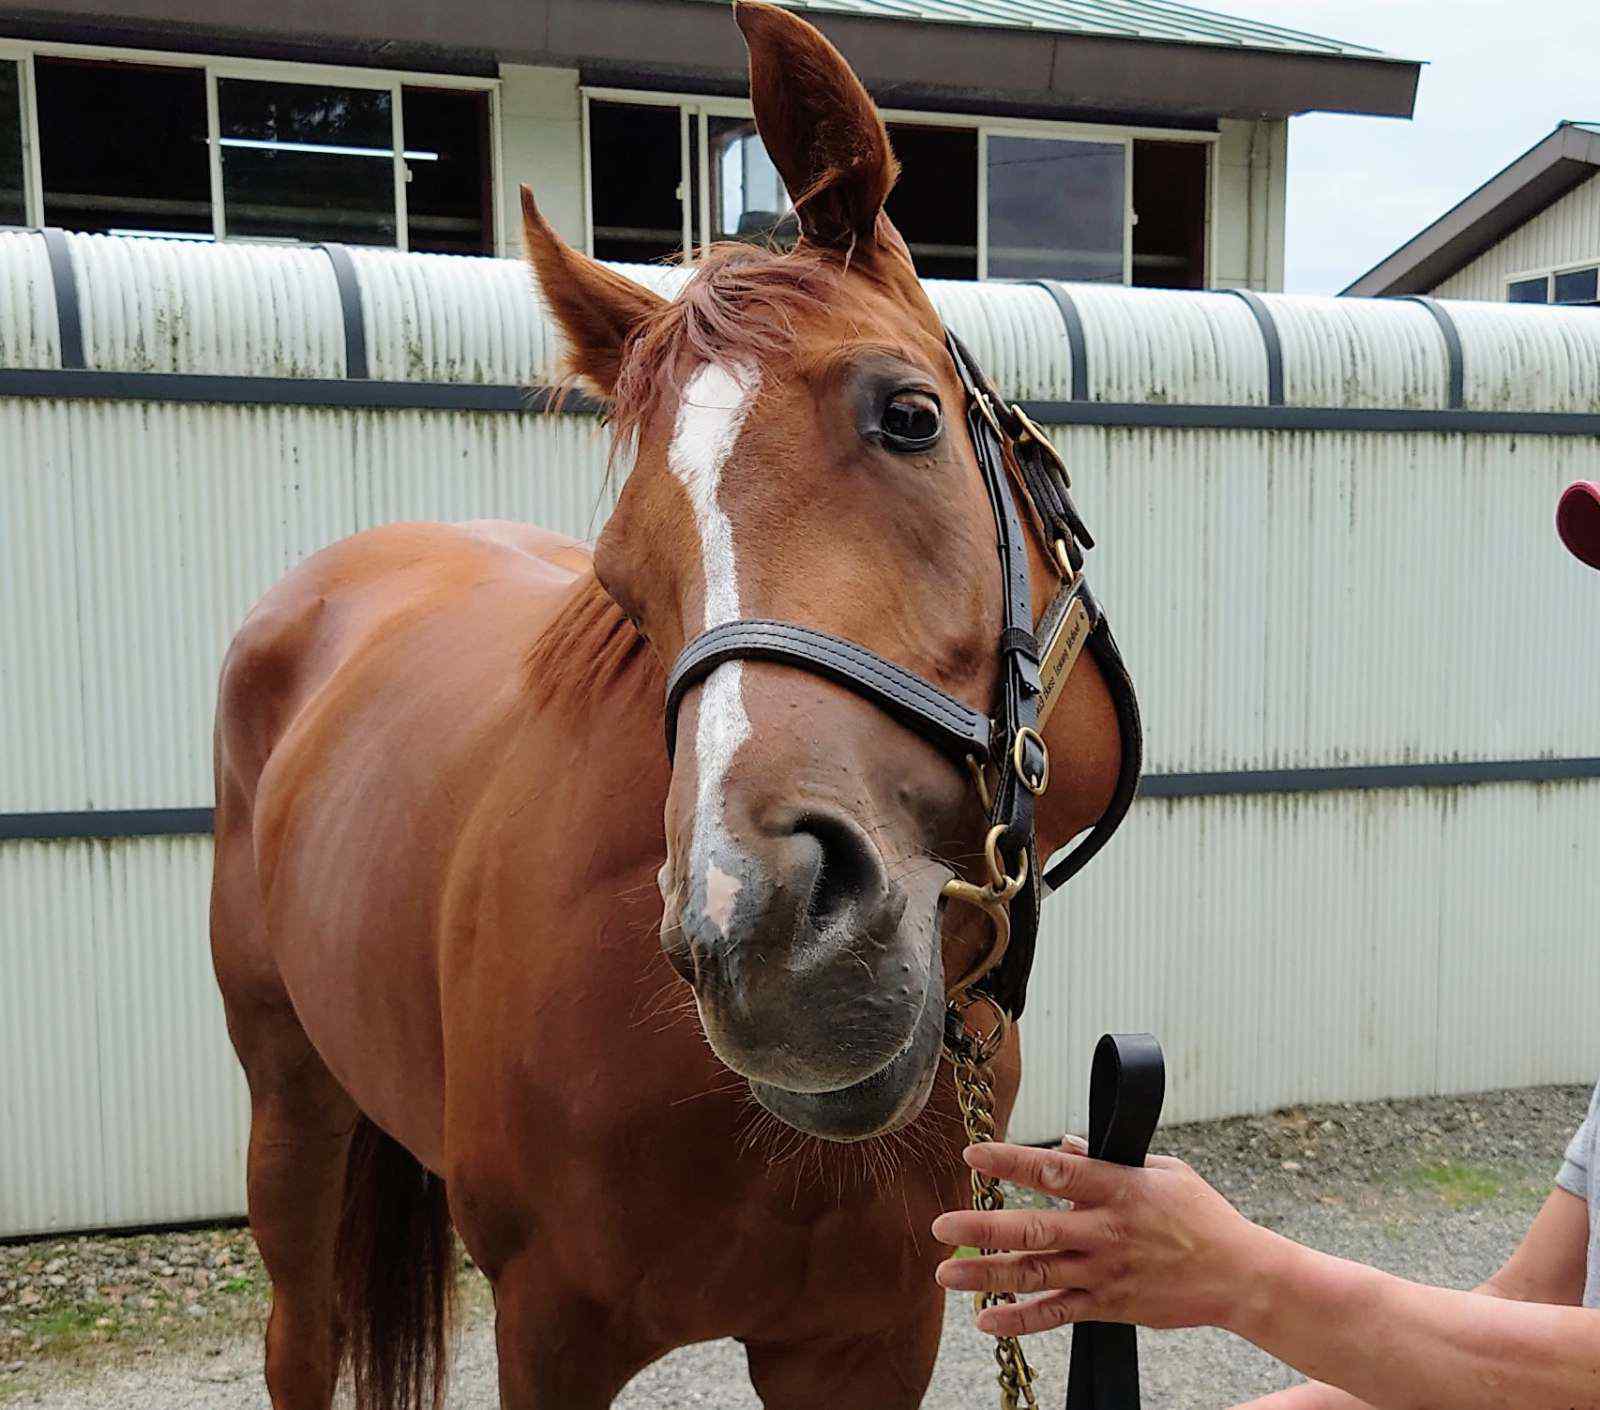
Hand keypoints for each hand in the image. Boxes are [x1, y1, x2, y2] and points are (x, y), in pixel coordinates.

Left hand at [930, 1140, 1265, 1337]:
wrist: (1240, 1277)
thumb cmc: (1201, 1215)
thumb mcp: (1161, 1170)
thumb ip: (1107, 1157)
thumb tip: (1065, 1142)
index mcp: (1118, 1188)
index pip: (1056, 1170)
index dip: (1012, 1161)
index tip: (974, 1154)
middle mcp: (1105, 1231)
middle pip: (1036, 1229)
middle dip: (984, 1228)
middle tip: (940, 1226)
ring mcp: (1105, 1273)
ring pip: (1037, 1275)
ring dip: (987, 1276)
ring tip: (946, 1274)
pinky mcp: (1108, 1305)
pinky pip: (1057, 1315)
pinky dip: (1021, 1320)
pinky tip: (987, 1321)